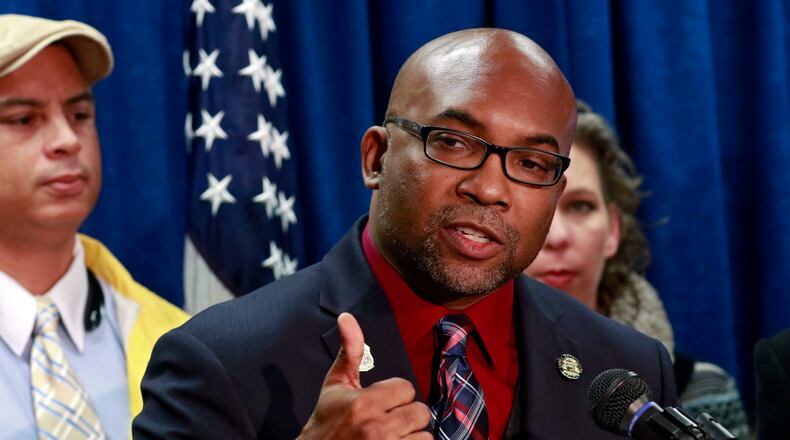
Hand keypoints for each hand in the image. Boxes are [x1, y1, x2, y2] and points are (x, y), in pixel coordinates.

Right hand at [298, 313, 431, 438]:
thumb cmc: (327, 420)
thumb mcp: (335, 384)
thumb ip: (350, 350)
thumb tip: (346, 316)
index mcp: (363, 403)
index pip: (407, 388)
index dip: (395, 393)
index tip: (380, 401)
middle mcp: (376, 428)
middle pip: (421, 412)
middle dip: (407, 414)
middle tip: (389, 419)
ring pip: (425, 436)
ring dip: (412, 435)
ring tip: (393, 435)